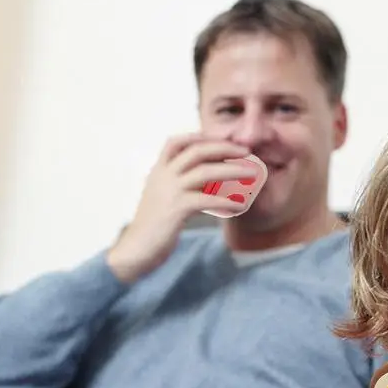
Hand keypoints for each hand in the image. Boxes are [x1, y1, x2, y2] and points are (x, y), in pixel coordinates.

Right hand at [106, 134, 256, 282]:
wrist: (135, 251)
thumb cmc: (153, 230)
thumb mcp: (163, 201)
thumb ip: (181, 190)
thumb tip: (208, 188)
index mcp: (158, 172)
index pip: (175, 142)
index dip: (199, 137)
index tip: (221, 139)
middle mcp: (162, 177)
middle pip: (196, 151)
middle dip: (224, 147)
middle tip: (245, 151)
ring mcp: (169, 191)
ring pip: (205, 171)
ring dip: (232, 170)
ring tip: (252, 173)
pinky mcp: (176, 209)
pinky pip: (207, 200)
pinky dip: (226, 201)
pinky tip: (239, 205)